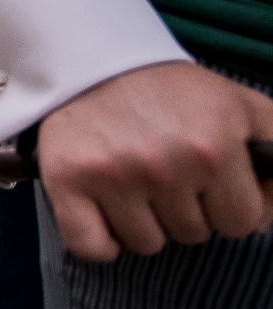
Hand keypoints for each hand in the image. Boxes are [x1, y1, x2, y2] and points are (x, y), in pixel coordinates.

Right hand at [38, 62, 272, 261]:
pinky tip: (105, 214)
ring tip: (136, 185)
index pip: (242, 222)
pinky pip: (92, 248)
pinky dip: (100, 242)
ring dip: (144, 223)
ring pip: (146, 244)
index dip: (231, 207)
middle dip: (186, 211)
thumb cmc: (174, 92)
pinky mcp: (67, 181)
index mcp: (213, 148)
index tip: (214, 186)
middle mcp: (164, 165)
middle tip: (168, 174)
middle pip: (192, 235)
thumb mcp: (242, 106)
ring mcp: (112, 176)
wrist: (95, 60)